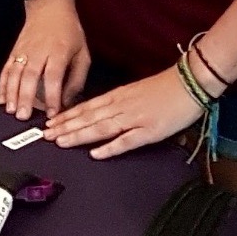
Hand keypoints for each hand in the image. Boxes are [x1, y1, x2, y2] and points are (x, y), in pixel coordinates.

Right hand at [0, 0, 89, 120]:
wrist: (50, 6)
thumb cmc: (69, 31)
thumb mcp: (82, 53)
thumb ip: (77, 79)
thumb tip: (68, 102)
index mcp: (58, 52)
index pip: (53, 76)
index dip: (53, 96)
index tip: (53, 113)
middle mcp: (38, 51)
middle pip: (29, 75)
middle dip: (25, 97)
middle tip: (24, 116)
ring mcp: (24, 50)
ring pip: (14, 73)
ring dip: (11, 93)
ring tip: (11, 110)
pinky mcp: (15, 51)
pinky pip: (6, 69)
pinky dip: (2, 84)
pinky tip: (2, 99)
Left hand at [44, 64, 201, 160]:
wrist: (190, 81)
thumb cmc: (166, 88)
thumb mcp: (136, 92)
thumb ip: (119, 103)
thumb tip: (101, 114)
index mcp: (118, 96)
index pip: (87, 107)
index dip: (67, 116)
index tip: (50, 123)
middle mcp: (122, 106)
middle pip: (88, 118)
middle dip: (65, 127)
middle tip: (45, 135)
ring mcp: (135, 118)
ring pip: (101, 127)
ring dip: (79, 135)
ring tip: (60, 142)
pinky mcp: (150, 130)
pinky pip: (127, 140)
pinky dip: (111, 147)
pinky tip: (96, 154)